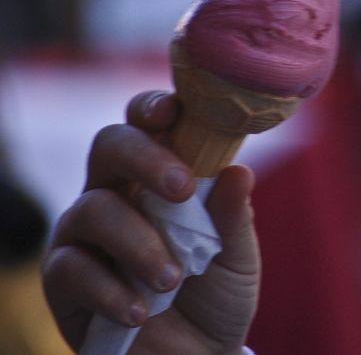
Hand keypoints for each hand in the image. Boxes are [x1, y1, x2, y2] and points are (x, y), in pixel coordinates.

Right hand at [42, 91, 259, 354]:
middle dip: (145, 158)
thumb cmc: (217, 294)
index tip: (173, 111)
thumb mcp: (237, 256)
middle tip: (182, 189)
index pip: (146, 123)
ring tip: (173, 279)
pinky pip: (72, 268)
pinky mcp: (63, 280)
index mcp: (160, 174)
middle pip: (109, 145)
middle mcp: (117, 192)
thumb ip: (234, 216)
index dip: (152, 107)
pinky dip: (111, 289)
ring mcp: (85, 234)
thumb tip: (239, 170)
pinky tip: (141, 310)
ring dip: (138, 241)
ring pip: (92, 208)